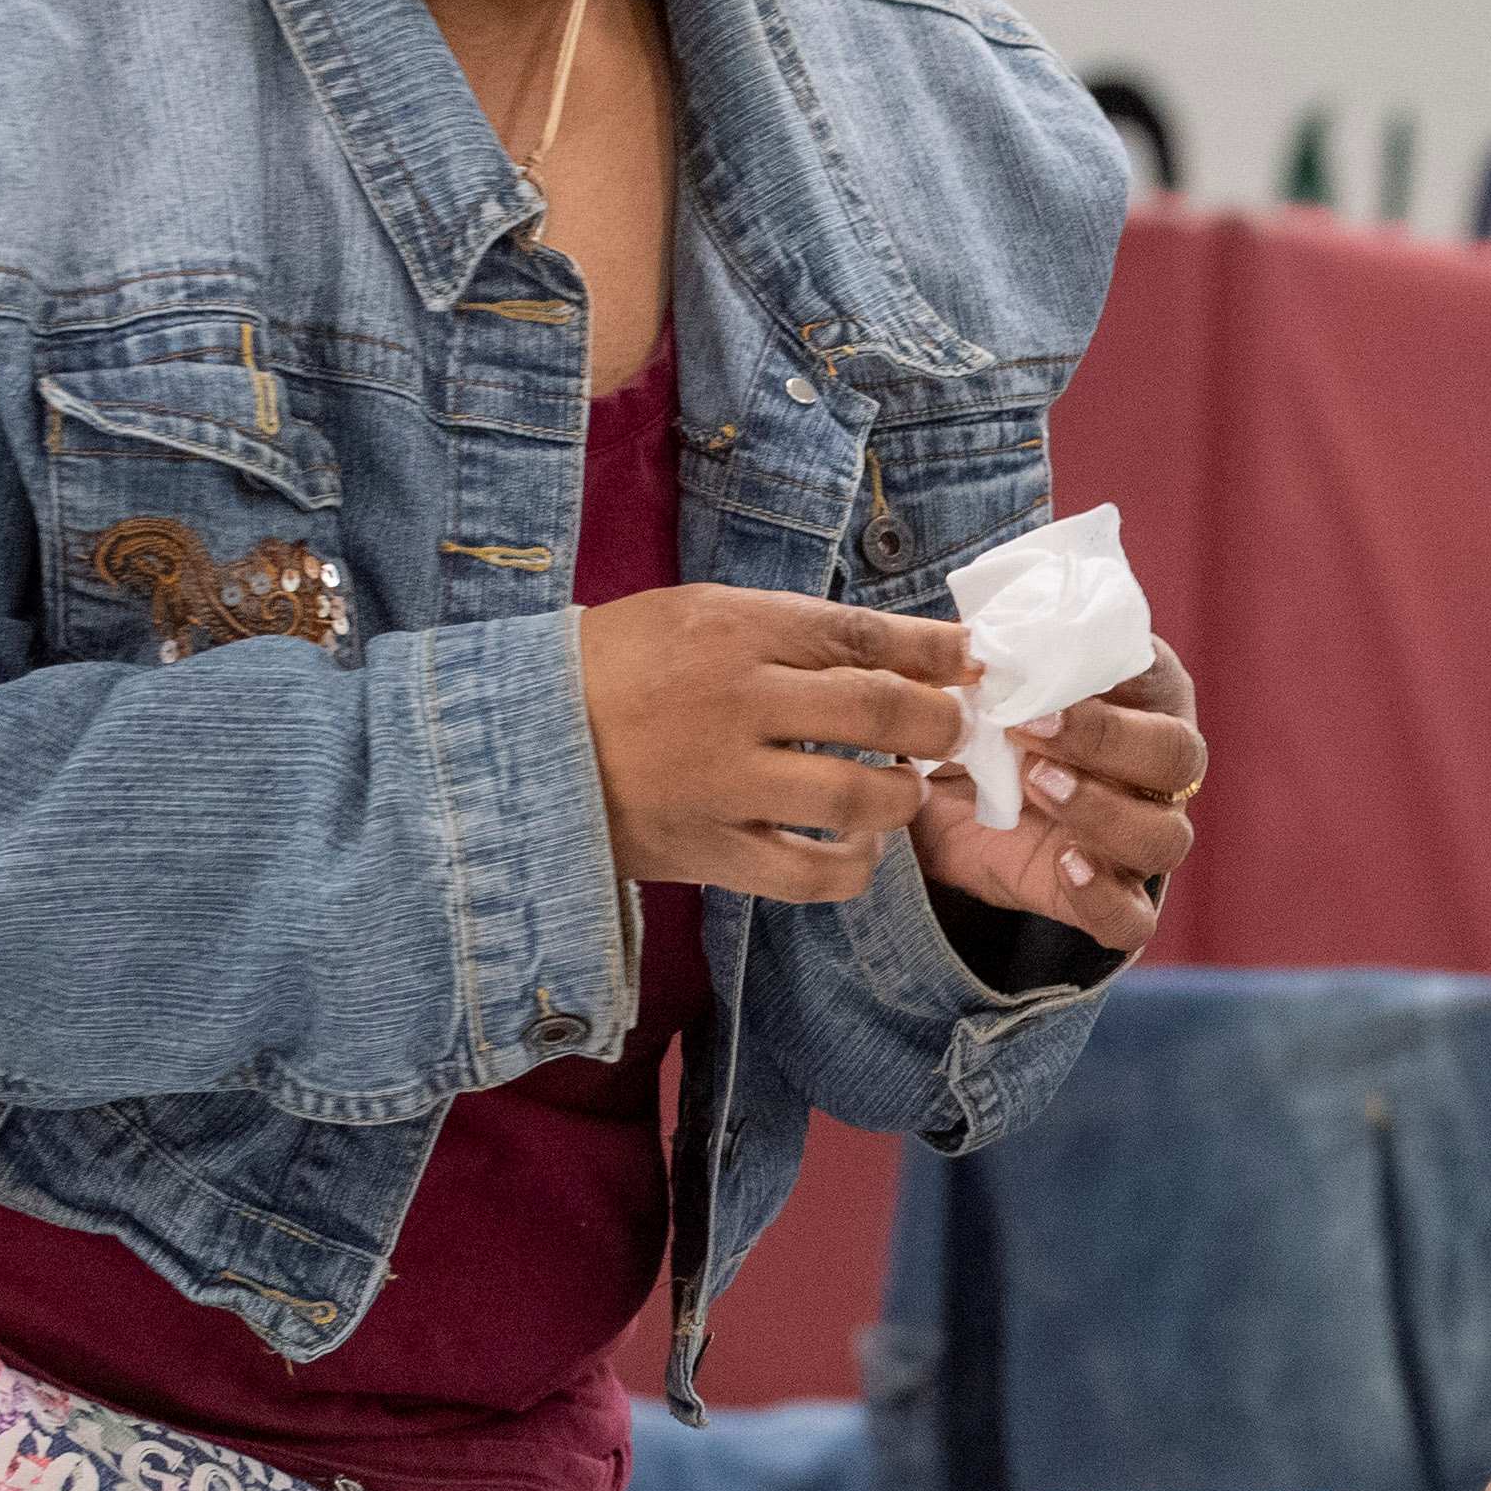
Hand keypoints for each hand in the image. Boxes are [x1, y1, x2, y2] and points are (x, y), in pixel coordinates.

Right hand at [577, 586, 974, 902]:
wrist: (518, 741)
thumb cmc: (617, 668)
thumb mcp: (697, 615)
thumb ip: (791, 631)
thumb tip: (896, 649)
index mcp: (734, 630)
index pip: (860, 636)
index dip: (934, 650)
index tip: (972, 659)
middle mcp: (736, 702)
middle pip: (876, 710)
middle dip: (938, 720)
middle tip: (953, 728)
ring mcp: (723, 783)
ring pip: (856, 797)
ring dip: (901, 796)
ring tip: (902, 789)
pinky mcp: (708, 850)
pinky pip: (808, 875)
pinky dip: (852, 868)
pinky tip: (858, 852)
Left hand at [914, 643, 1204, 954]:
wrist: (952, 806)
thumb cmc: (988, 722)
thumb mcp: (982, 681)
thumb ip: (995, 658)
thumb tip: (982, 640)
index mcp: (1142, 698)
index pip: (1158, 676)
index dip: (1112, 672)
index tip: (1042, 669)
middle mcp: (1157, 771)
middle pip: (1177, 757)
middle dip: (1107, 740)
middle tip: (1027, 727)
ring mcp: (1141, 839)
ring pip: (1165, 838)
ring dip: (1104, 812)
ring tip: (1035, 787)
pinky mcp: (1111, 900)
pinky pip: (1133, 918)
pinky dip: (1105, 898)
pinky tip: (1065, 866)